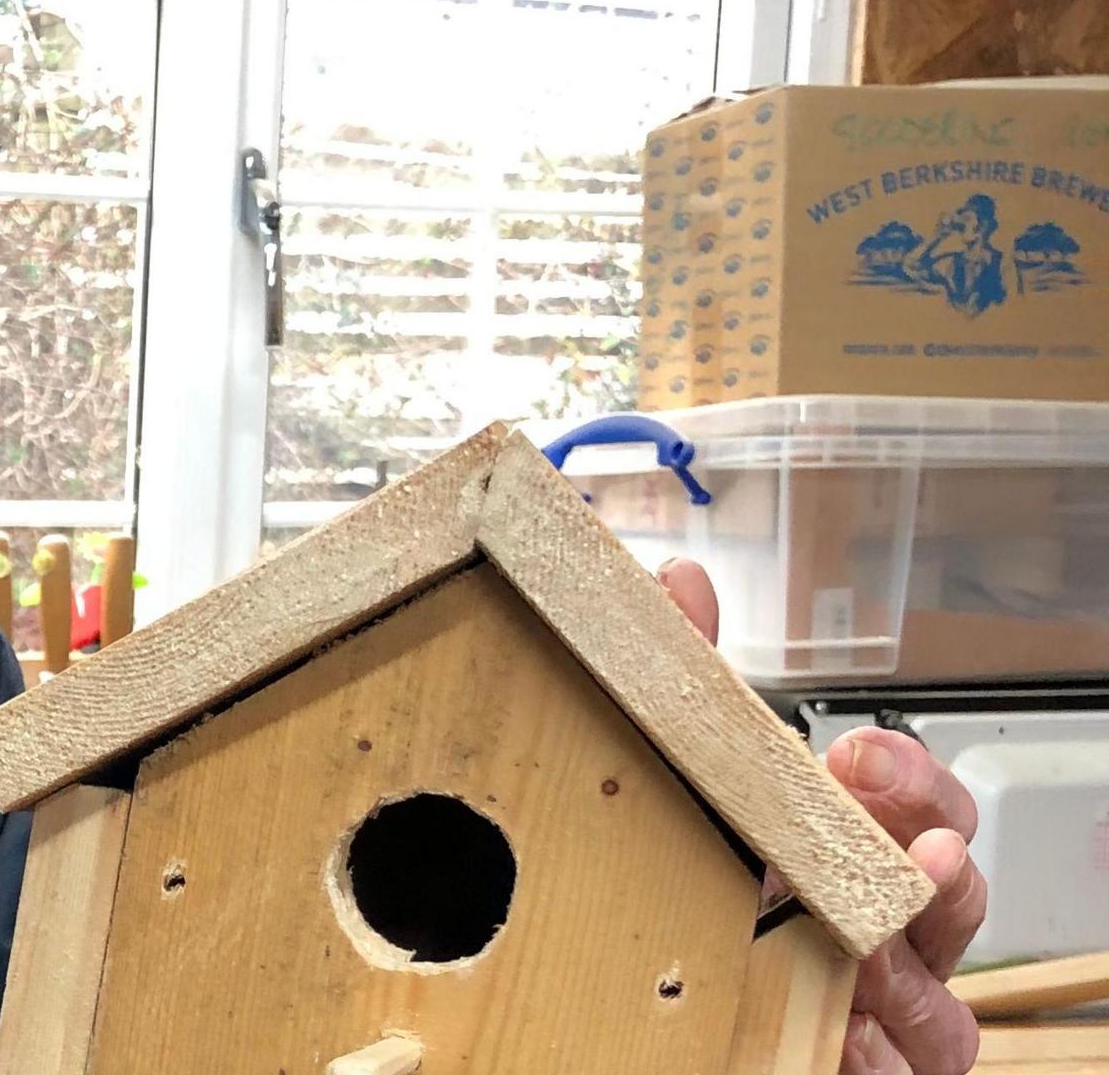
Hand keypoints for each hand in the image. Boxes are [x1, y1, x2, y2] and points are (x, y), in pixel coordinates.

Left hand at [656, 560, 984, 1074]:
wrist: (651, 1020)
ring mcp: (891, 1015)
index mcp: (858, 854)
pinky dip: (872, 1057)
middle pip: (958, 893)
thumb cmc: (706, 887)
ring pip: (940, 1003)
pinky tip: (841, 1038)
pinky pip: (900, 1074)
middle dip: (924, 859)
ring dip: (901, 970)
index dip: (907, 777)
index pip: (923, 807)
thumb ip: (690, 689)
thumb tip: (680, 583)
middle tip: (883, 839)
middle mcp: (891, 933)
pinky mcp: (874, 1073)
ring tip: (861, 946)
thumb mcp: (692, 783)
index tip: (854, 753)